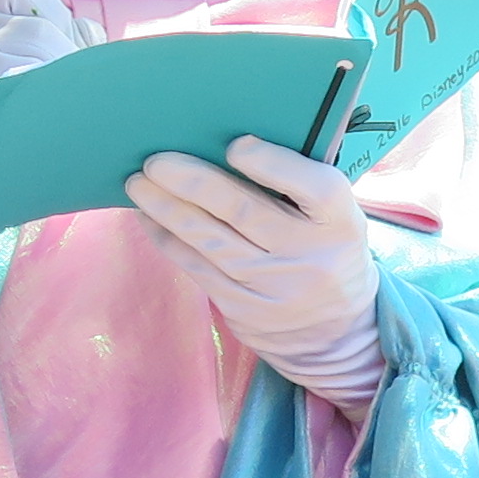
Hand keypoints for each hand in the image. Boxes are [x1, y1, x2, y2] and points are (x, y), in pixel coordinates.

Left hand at [127, 136, 383, 409]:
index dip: (273, 165)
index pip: (314, 188)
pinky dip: (168, 239)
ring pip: (210, 241)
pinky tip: (149, 218)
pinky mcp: (243, 309)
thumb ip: (300, 185)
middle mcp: (308, 255)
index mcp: (340, 221)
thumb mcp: (335, 217)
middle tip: (156, 161)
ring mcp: (273, 287)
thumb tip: (225, 144)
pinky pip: (197, 268)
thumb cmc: (325, 249)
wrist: (336, 333)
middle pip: (245, 211)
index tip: (236, 145)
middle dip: (194, 182)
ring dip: (167, 209)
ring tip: (137, 183)